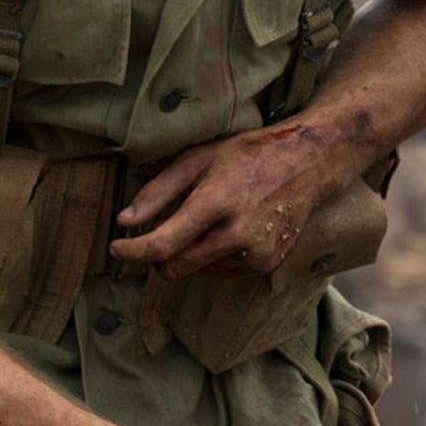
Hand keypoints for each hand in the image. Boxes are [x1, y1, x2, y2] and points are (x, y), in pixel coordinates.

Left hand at [110, 121, 362, 279]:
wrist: (309, 162)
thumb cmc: (249, 154)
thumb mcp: (198, 159)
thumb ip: (159, 191)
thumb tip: (125, 222)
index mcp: (216, 202)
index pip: (163, 245)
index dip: (132, 252)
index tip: (117, 247)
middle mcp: (237, 234)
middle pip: (175, 267)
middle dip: (157, 257)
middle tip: (156, 235)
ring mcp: (255, 253)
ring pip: (198, 271)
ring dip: (191, 254)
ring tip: (209, 221)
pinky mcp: (267, 264)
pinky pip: (223, 270)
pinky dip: (215, 256)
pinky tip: (232, 228)